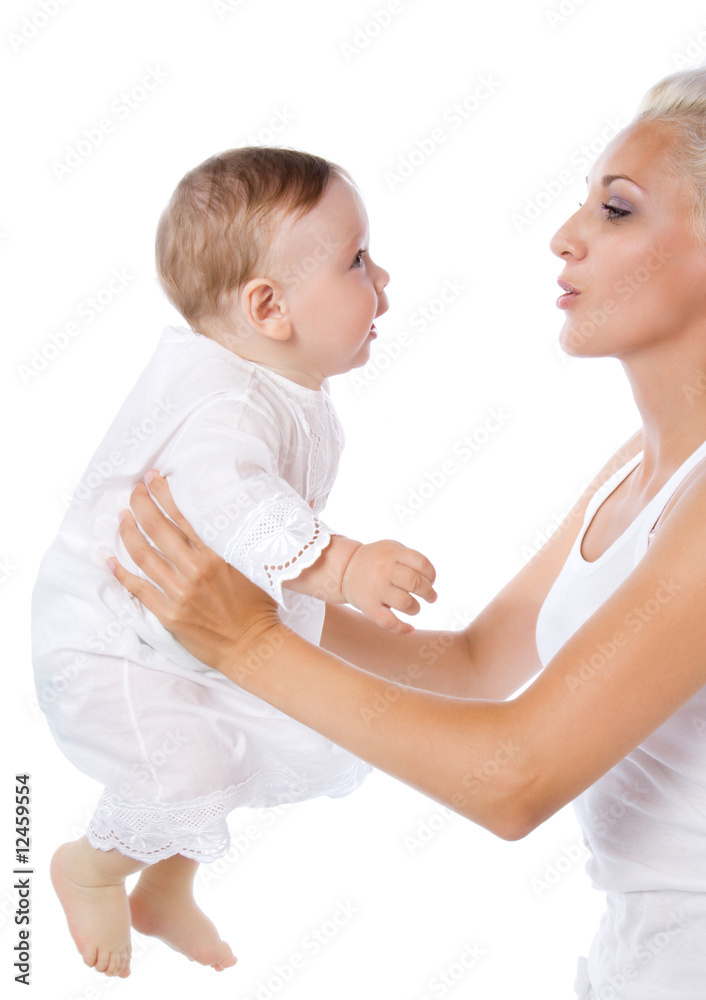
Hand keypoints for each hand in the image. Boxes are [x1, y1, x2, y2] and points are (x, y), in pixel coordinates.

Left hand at [109, 473, 283, 679]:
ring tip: (121, 517)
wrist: (253, 646)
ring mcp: (179, 593)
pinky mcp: (168, 614)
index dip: (164, 493)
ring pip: (143, 555)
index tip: (153, 478)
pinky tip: (111, 560)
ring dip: (128, 532)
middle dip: (141, 504)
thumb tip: (218, 519)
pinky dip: (122, 573)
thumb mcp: (251, 565)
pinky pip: (138, 589)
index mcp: (215, 555)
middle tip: (134, 491)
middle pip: (157, 528)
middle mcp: (194, 570)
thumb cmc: (258, 606)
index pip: (182, 515)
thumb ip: (230, 544)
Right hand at [341, 540, 436, 634]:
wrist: (345, 569)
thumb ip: (411, 558)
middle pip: (415, 582)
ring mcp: (376, 589)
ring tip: (414, 608)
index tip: (430, 580)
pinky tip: (410, 629)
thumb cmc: (376, 560)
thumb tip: (431, 581)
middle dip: (428, 592)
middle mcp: (384, 570)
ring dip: (416, 608)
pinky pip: (388, 622)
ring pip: (406, 603)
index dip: (431, 575)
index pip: (421, 563)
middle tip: (430, 597)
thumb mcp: (391, 548)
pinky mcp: (369, 607)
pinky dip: (402, 629)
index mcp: (392, 553)